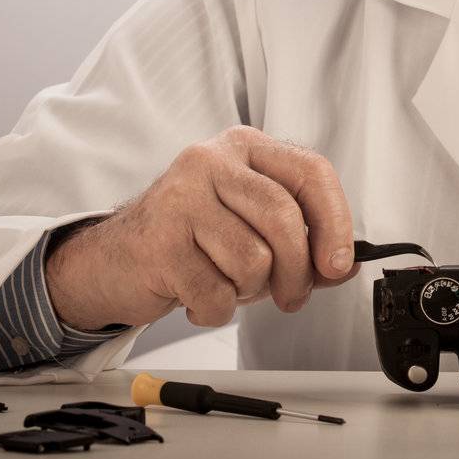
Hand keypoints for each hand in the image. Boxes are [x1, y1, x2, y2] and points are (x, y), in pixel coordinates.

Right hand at [45, 126, 358, 330]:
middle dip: (297, 272)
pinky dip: (215, 310)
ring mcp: (180, 198)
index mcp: (242, 148)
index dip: (335, 222)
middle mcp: (210, 162)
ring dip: (247, 292)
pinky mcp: (159, 242)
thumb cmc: (189, 239)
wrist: (113, 260)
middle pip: (284, 219)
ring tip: (224, 284)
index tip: (338, 263)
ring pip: (253, 261)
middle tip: (290, 295)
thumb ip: (300, 241)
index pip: (310, 172)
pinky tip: (196, 296)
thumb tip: (344, 265)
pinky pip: (216, 293)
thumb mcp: (249, 226)